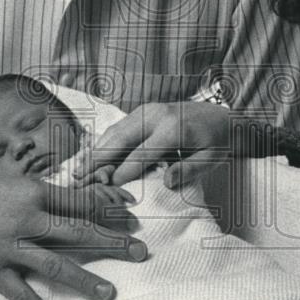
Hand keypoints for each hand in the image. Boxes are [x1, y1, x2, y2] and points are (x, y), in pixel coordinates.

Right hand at [0, 172, 145, 299]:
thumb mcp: (17, 184)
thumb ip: (50, 196)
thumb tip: (89, 204)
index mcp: (35, 192)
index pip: (81, 202)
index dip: (110, 210)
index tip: (135, 219)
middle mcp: (26, 218)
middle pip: (78, 232)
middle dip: (112, 242)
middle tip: (140, 253)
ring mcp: (9, 246)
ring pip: (55, 264)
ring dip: (85, 279)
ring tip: (110, 293)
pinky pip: (21, 294)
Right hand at [72, 102, 234, 188]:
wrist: (221, 116)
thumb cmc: (216, 142)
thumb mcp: (211, 159)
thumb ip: (189, 171)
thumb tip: (167, 183)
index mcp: (172, 130)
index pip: (140, 155)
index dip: (121, 172)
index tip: (106, 188)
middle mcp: (155, 117)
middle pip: (119, 139)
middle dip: (98, 159)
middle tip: (78, 177)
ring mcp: (147, 111)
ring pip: (115, 130)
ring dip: (96, 149)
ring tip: (78, 168)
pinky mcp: (143, 111)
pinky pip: (120, 126)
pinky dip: (104, 141)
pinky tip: (92, 155)